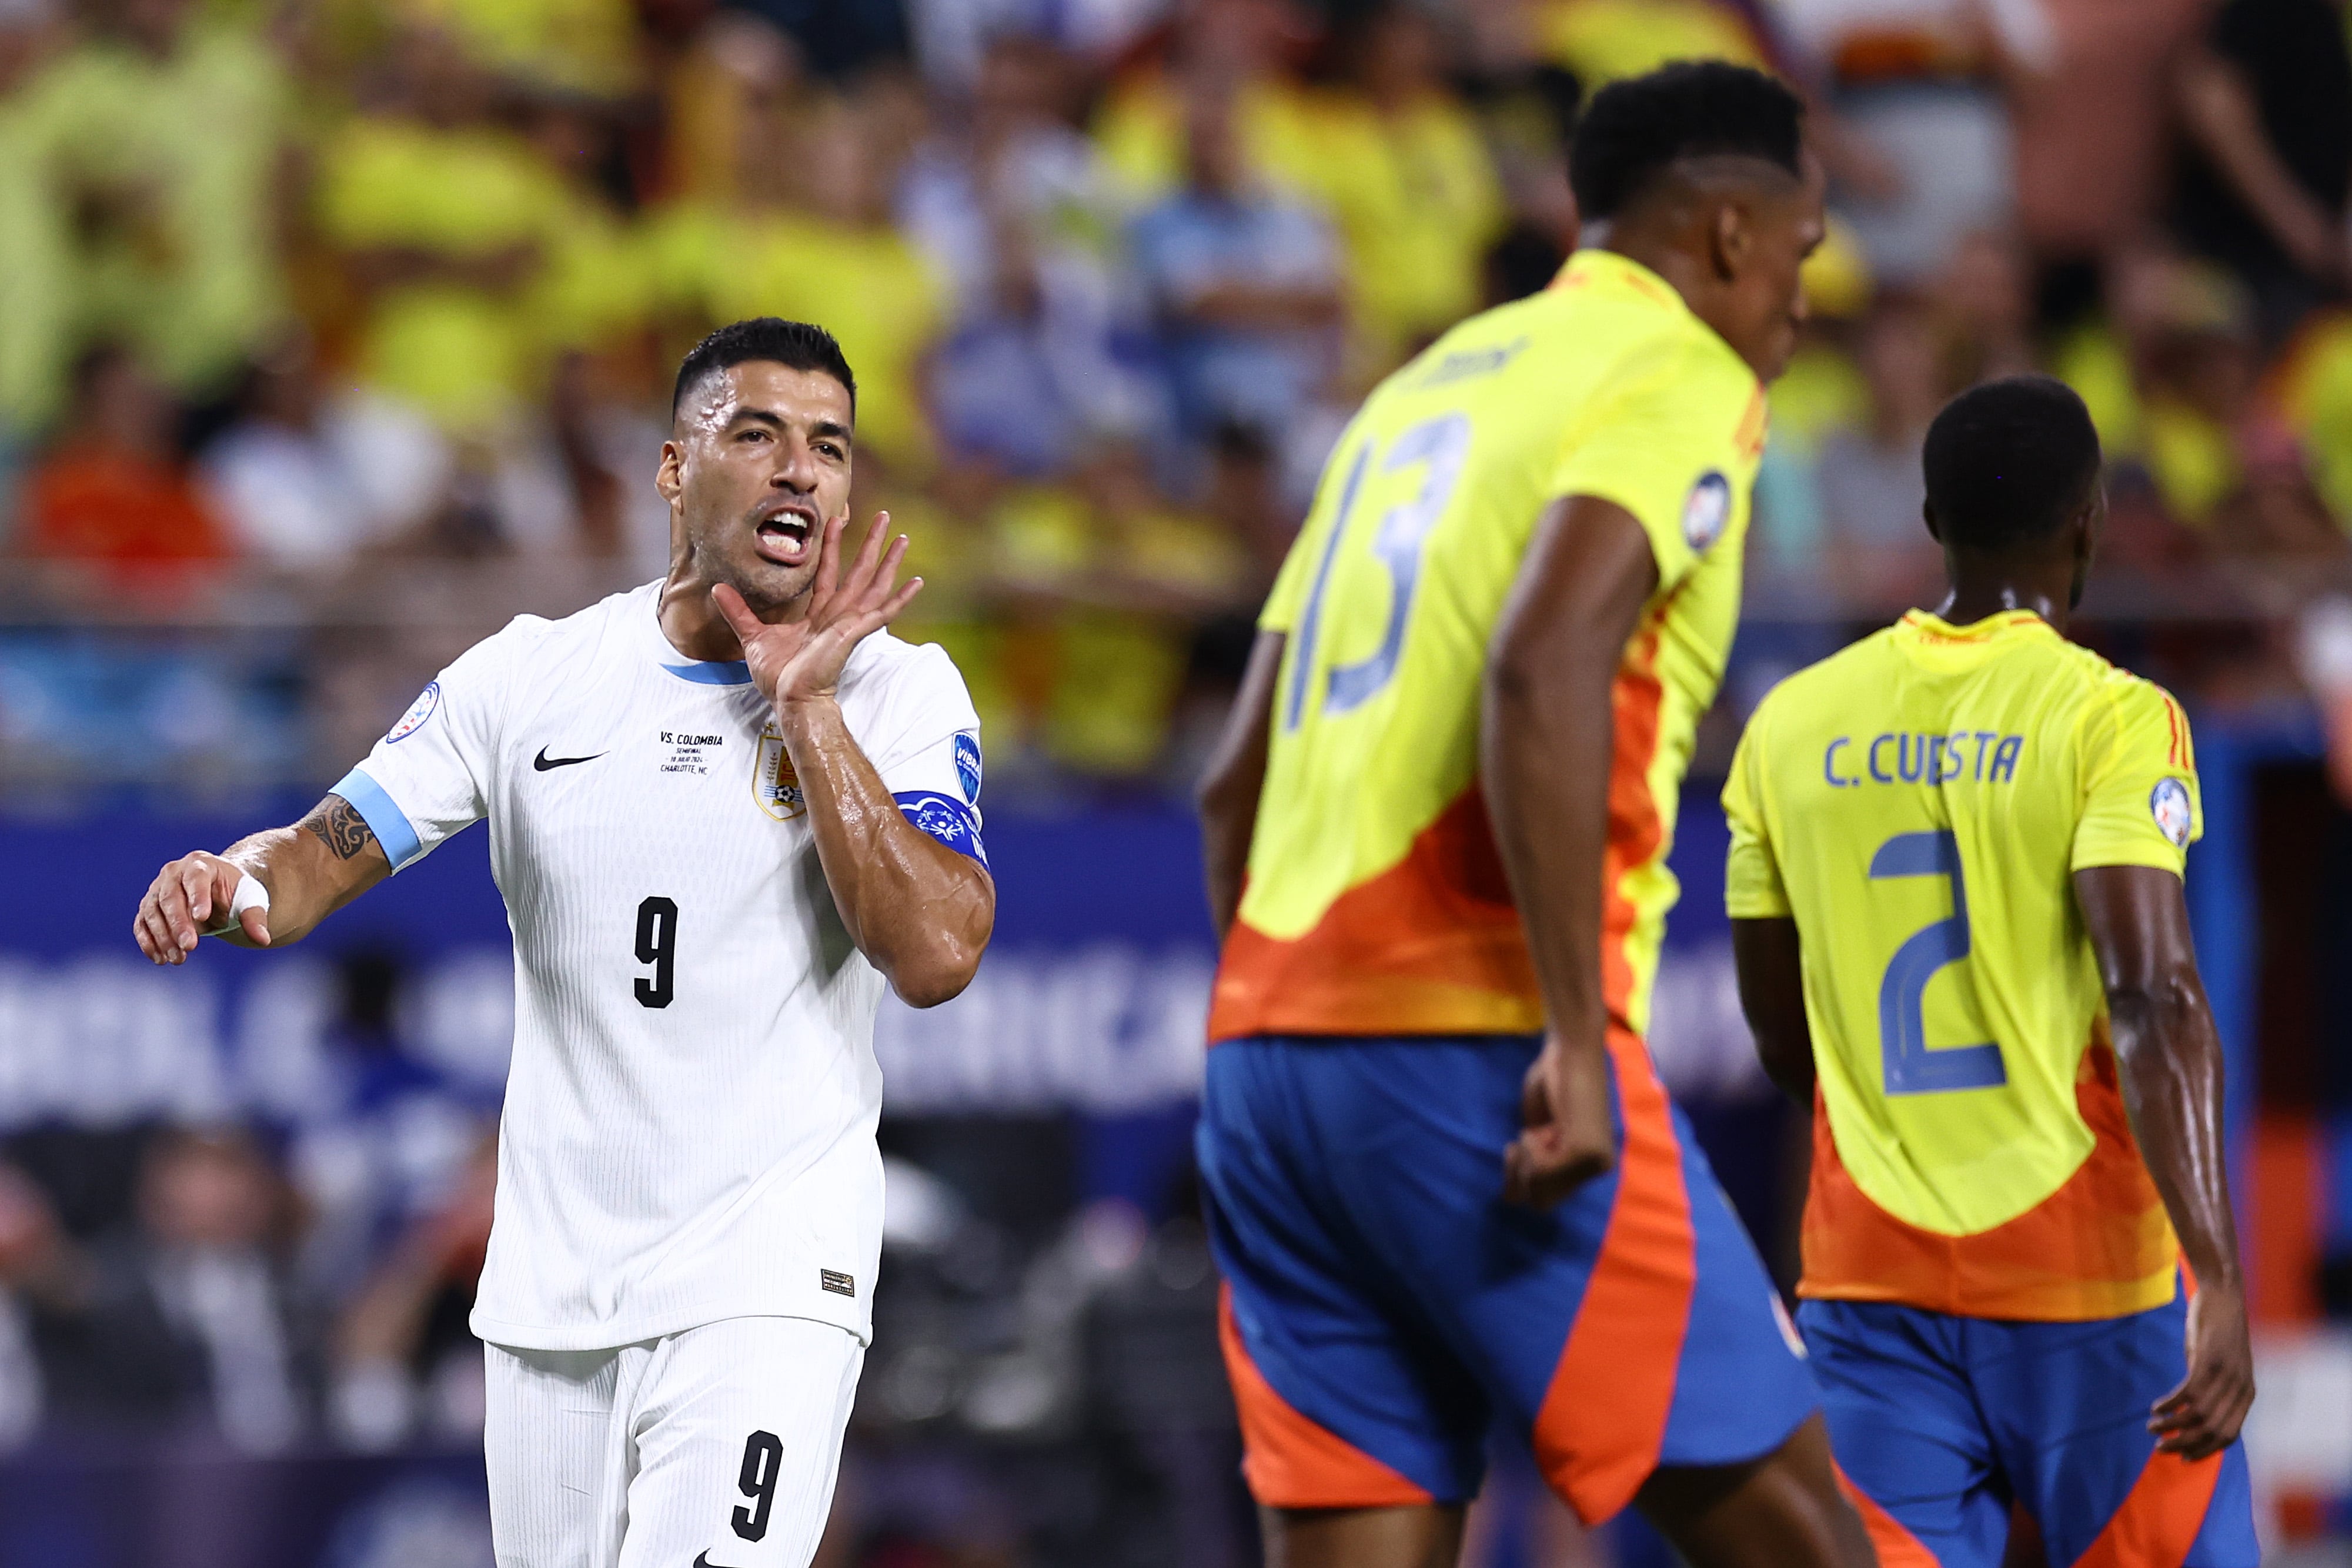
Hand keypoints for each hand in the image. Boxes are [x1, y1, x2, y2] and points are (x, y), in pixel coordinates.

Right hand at [133, 851, 268, 963]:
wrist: (218, 890)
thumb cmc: (235, 893)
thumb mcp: (249, 901)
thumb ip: (255, 918)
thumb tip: (263, 939)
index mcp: (201, 864)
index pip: (196, 878)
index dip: (198, 897)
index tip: (202, 918)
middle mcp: (174, 872)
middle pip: (171, 898)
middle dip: (179, 924)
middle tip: (190, 947)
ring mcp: (157, 888)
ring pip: (153, 912)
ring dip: (163, 938)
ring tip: (178, 959)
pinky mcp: (148, 906)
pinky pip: (142, 923)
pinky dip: (148, 941)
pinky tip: (160, 959)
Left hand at [712, 511, 922, 711]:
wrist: (790, 699)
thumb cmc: (778, 677)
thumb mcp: (752, 637)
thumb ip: (739, 612)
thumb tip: (717, 588)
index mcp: (818, 615)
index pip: (828, 573)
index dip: (832, 547)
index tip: (837, 521)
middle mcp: (837, 616)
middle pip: (858, 571)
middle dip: (871, 544)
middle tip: (884, 518)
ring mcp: (849, 623)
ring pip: (874, 585)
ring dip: (889, 562)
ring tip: (903, 538)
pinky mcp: (854, 633)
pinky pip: (882, 613)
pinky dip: (900, 598)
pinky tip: (917, 582)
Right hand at [1503, 1032, 1616, 1206]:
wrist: (1570, 1050)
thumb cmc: (1553, 1079)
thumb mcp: (1540, 1129)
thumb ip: (1535, 1161)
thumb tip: (1512, 1200)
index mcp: (1591, 1163)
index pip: (1547, 1198)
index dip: (1522, 1179)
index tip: (1516, 1147)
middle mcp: (1599, 1167)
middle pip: (1542, 1201)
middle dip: (1519, 1176)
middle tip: (1516, 1145)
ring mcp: (1594, 1161)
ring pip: (1541, 1190)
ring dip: (1523, 1163)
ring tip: (1528, 1135)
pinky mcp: (1584, 1150)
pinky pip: (1541, 1170)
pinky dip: (1529, 1151)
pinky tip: (1535, 1131)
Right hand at [2150, 1280, 2253, 1458]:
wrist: (2223, 1294)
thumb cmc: (2217, 1330)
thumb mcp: (2221, 1364)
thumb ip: (2214, 1388)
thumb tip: (2193, 1412)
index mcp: (2246, 1393)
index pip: (2228, 1435)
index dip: (2205, 1451)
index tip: (2183, 1457)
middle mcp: (2240, 1388)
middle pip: (2212, 1430)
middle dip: (2184, 1444)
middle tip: (2160, 1447)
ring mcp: (2226, 1374)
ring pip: (2198, 1414)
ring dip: (2172, 1426)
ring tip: (2152, 1427)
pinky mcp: (2208, 1359)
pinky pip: (2188, 1393)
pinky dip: (2170, 1405)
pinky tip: (2156, 1407)